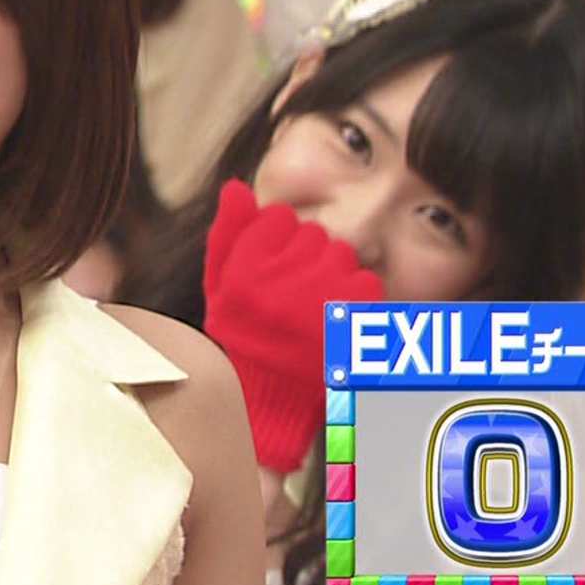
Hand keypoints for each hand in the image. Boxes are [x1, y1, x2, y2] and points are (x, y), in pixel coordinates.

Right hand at [201, 180, 383, 472]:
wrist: (274, 398)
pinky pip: (364, 281)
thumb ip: (227, 235)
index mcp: (240, 273)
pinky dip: (355, 298)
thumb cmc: (245, 336)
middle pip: (312, 233)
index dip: (277, 241)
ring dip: (332, 275)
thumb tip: (235, 186)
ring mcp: (318, 299)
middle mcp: (277, 284)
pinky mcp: (353, 317)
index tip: (272, 271)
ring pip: (340, 254)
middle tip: (294, 294)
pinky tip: (335, 320)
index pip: (277, 218)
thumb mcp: (220, 287)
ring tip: (314, 308)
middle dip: (306, 258)